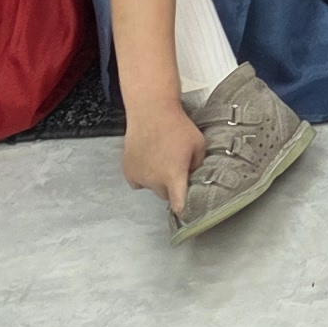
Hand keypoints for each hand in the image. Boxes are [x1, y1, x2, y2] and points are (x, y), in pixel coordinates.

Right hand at [123, 105, 208, 220]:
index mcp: (174, 176)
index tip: (188, 214)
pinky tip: (149, 159)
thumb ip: (198, 165)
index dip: (184, 210)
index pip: (179, 205)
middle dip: (172, 186)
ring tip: (161, 158)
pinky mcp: (128, 171)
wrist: (151, 112)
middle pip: (166, 195)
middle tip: (176, 167)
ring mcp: (140, 177)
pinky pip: (139, 181)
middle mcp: (155, 181)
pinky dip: (144, 175)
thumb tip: (193, 176)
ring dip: (157, 180)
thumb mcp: (199, 145)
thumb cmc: (177, 126)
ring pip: (152, 187)